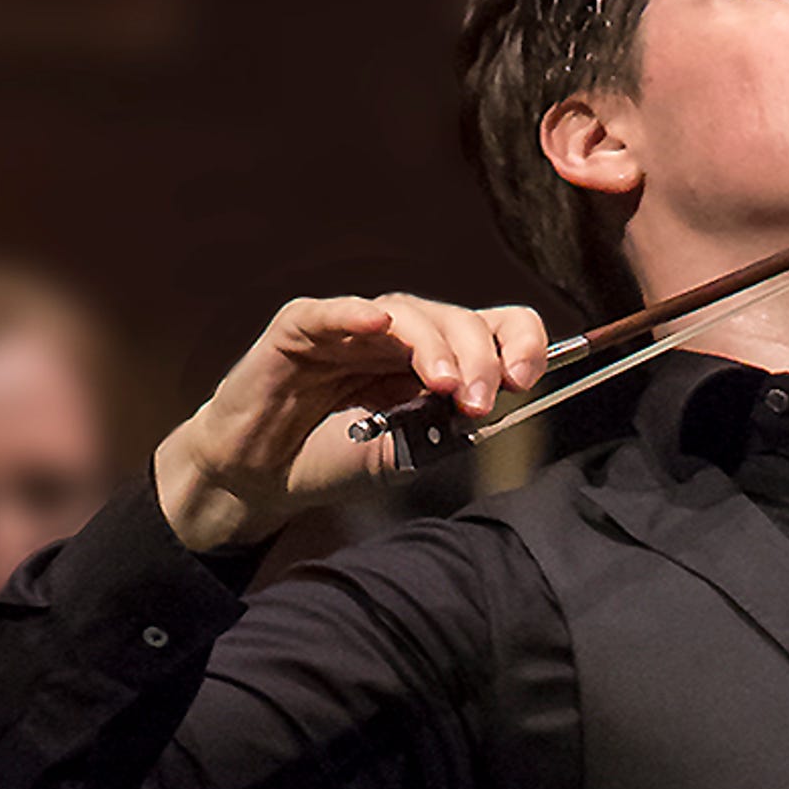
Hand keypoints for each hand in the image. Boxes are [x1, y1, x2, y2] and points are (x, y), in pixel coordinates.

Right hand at [154, 294, 549, 549]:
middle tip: (479, 402)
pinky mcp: (300, 328)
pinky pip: (330, 313)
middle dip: (481, 358)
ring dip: (434, 346)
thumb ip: (447, 427)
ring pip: (408, 315)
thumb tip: (495, 405)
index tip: (525, 379)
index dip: (520, 345)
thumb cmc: (336, 458)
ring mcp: (353, 327)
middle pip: (460, 320)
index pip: (496, 329)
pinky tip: (378, 324)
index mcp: (438, 359)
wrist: (263, 476)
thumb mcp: (407, 452)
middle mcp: (402, 335)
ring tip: (445, 383)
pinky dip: (355, 315)